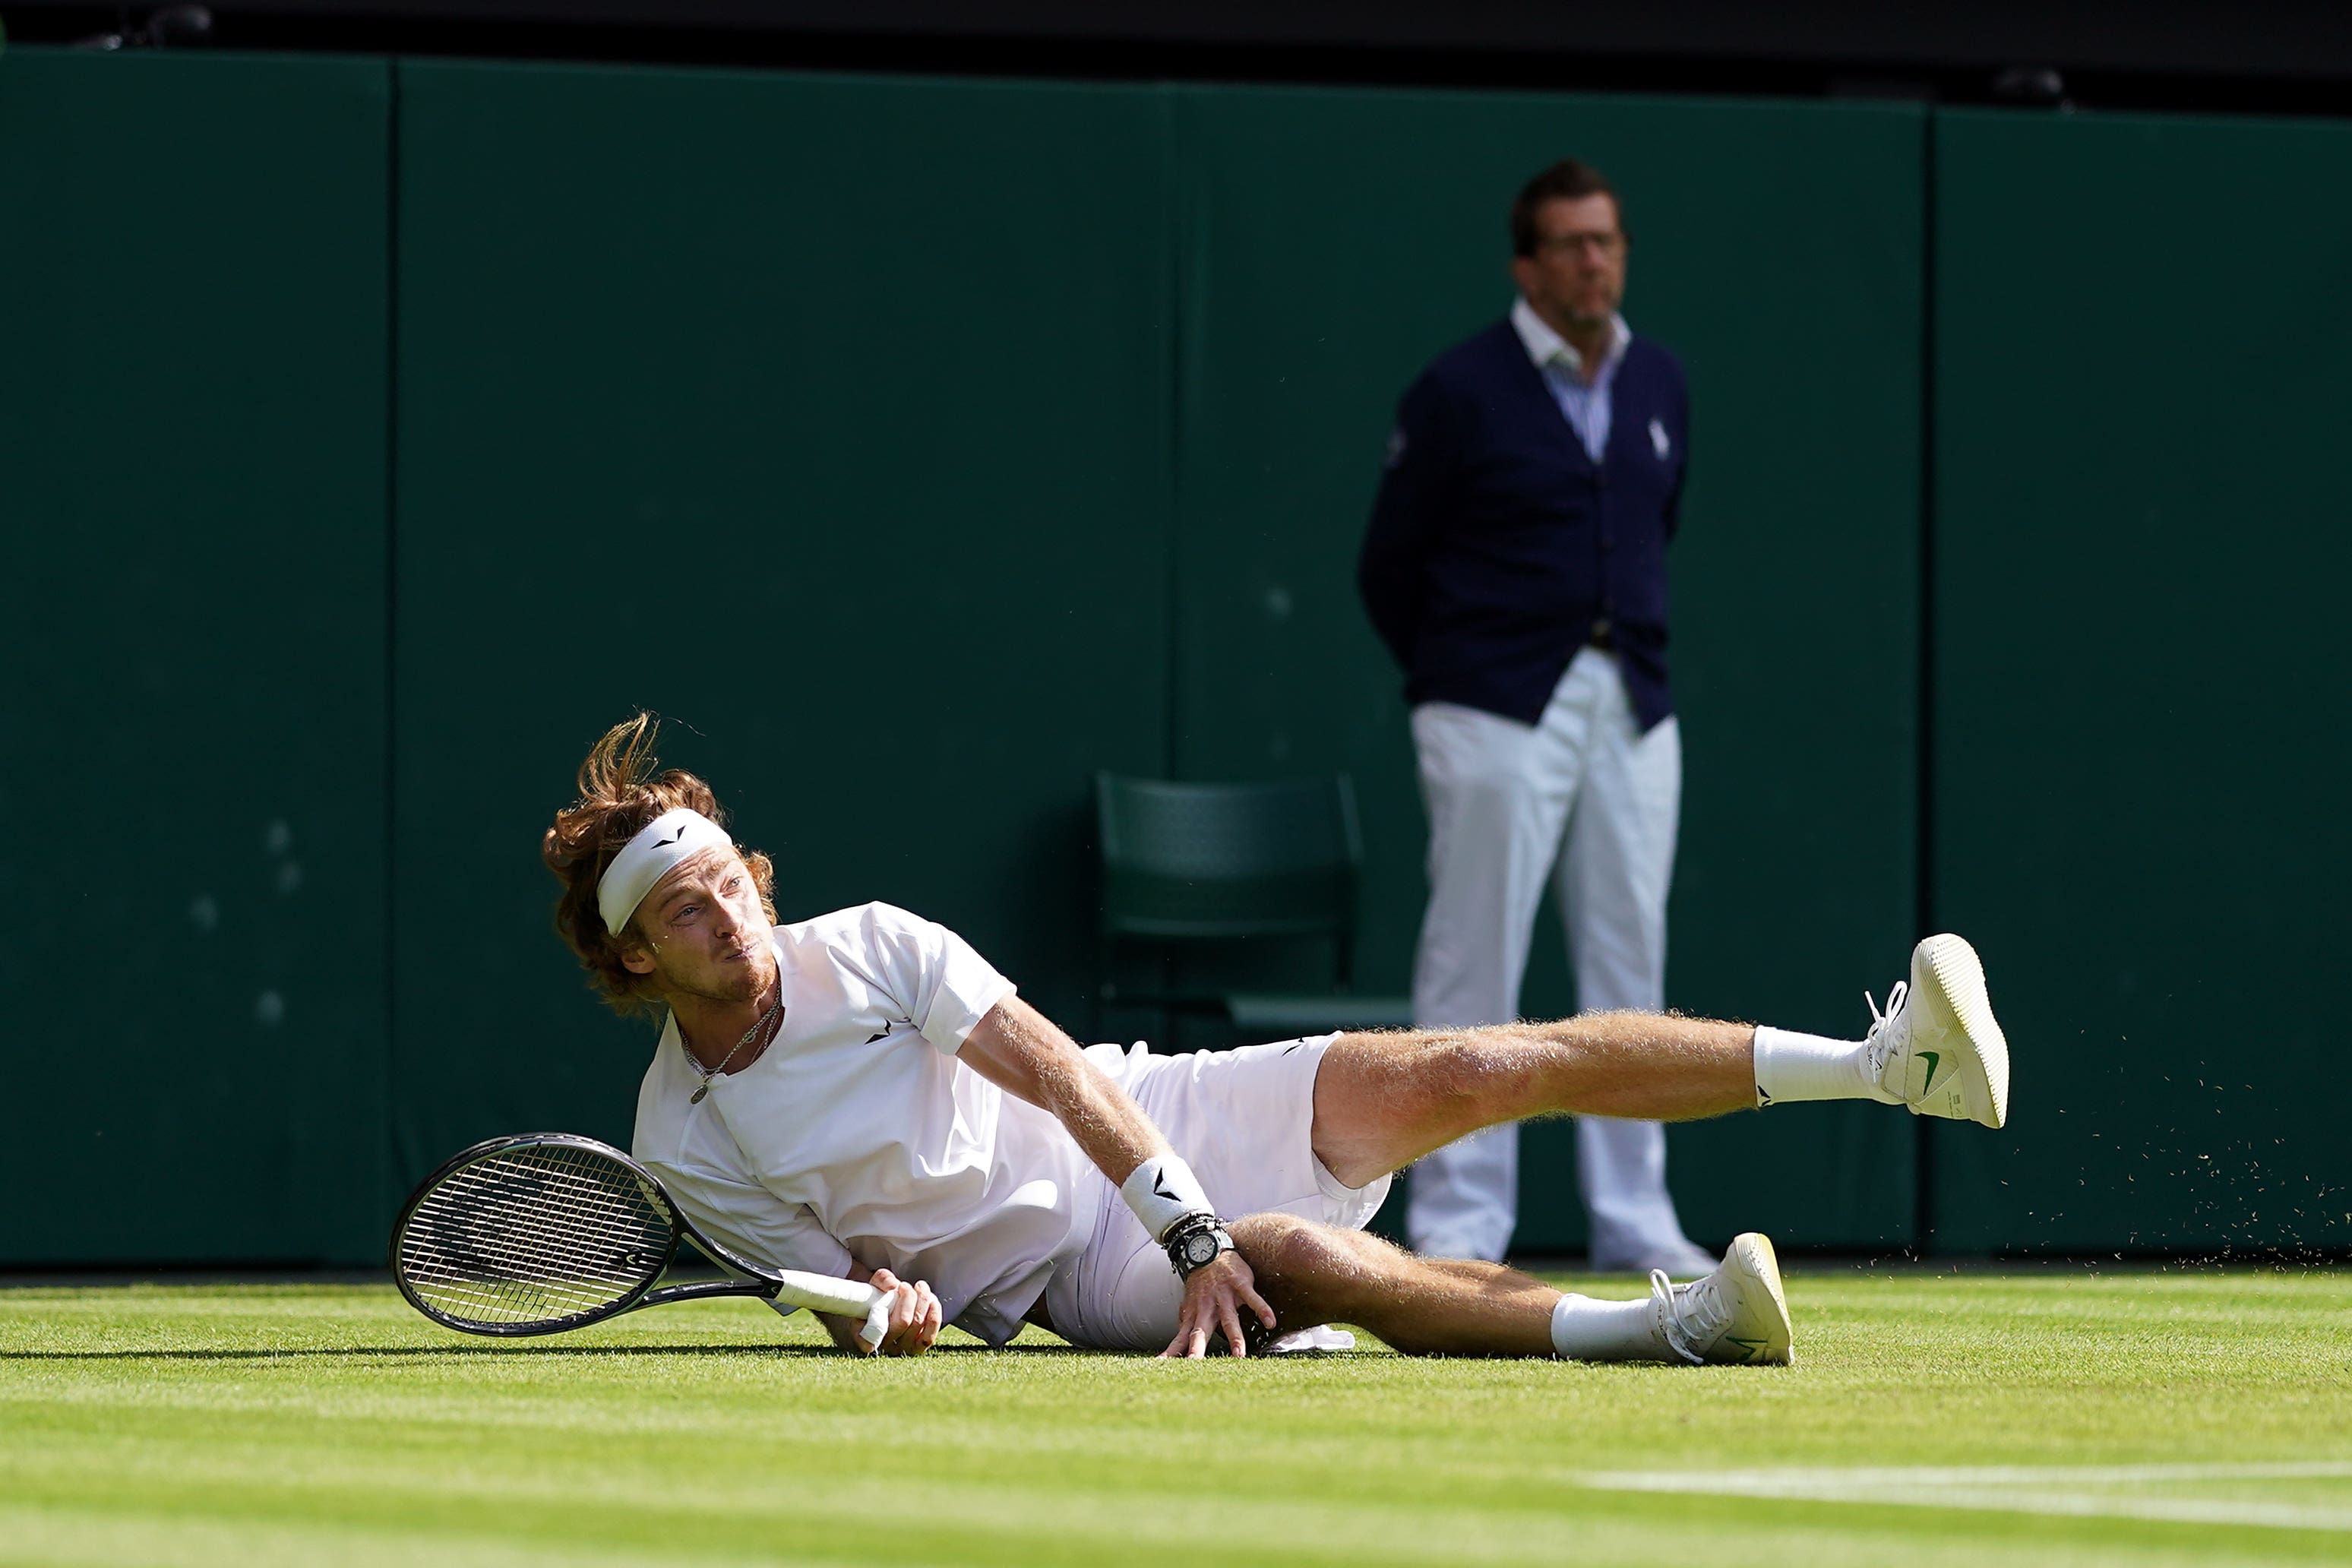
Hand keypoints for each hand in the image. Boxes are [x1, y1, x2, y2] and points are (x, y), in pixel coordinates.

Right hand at [863, 1268, 942, 1356]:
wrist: (889, 1306)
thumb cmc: (879, 1296)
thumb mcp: (875, 1284)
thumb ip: (881, 1280)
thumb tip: (892, 1286)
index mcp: (864, 1333)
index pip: (872, 1333)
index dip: (882, 1316)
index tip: (894, 1290)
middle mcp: (882, 1346)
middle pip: (903, 1321)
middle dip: (908, 1297)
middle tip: (905, 1285)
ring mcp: (900, 1349)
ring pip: (917, 1324)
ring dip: (922, 1300)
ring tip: (919, 1287)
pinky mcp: (917, 1349)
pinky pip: (928, 1337)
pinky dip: (934, 1315)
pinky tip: (931, 1301)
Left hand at [1160, 1250, 1275, 1359]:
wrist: (1207, 1251)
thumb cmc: (1200, 1284)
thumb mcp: (1189, 1306)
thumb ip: (1186, 1327)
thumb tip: (1177, 1347)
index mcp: (1194, 1314)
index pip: (1182, 1337)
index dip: (1174, 1351)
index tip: (1163, 1365)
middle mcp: (1207, 1307)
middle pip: (1201, 1331)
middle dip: (1197, 1347)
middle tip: (1194, 1363)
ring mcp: (1224, 1296)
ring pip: (1230, 1319)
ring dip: (1234, 1337)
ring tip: (1238, 1356)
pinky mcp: (1240, 1285)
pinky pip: (1253, 1299)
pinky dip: (1262, 1310)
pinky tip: (1270, 1322)